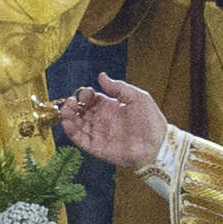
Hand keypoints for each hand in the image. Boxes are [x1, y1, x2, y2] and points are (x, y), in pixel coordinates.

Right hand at [54, 78, 176, 167]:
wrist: (156, 145)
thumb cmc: (150, 121)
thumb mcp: (137, 97)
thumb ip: (118, 87)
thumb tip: (101, 76)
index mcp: (111, 107)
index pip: (92, 100)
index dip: (85, 95)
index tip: (86, 94)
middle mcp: (103, 120)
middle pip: (82, 111)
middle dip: (73, 105)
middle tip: (70, 102)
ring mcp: (99, 134)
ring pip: (78, 124)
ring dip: (69, 117)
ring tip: (66, 110)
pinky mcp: (97, 148)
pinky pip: (80, 139)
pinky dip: (71, 131)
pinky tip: (67, 122)